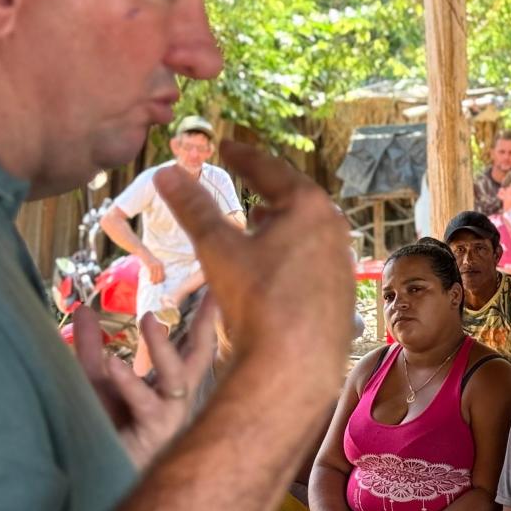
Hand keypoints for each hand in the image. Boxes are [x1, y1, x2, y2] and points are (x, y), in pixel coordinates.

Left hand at [73, 296, 218, 469]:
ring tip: (148, 319)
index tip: (217, 291)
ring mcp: (169, 418)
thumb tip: (85, 308)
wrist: (92, 477)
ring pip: (177, 377)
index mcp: (167, 388)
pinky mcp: (153, 434)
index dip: (203, 321)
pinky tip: (114, 363)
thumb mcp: (94, 381)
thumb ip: (91, 346)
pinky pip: (146, 403)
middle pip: (199, 359)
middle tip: (212, 296)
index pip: (190, 349)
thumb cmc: (102, 432)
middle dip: (208, 327)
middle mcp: (176, 401)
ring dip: (163, 347)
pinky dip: (129, 382)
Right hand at [139, 252, 166, 283]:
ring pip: (156, 276)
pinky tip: (150, 280)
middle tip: (155, 284)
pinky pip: (151, 274)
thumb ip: (158, 269)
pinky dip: (151, 278)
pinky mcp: (150, 266)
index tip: (159, 283)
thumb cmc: (149, 260)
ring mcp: (155, 265)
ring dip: (154, 281)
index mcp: (162, 265)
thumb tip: (159, 277)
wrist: (144, 253)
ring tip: (153, 283)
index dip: (162, 280)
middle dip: (158, 281)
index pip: (164, 275)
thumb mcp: (155, 264)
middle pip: (161, 276)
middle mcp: (160, 265)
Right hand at [157, 142, 353, 404]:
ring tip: (261, 217)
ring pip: (310, 228)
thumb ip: (193, 208)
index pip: (271, 170)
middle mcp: (335, 228)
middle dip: (269, 185)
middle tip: (251, 175)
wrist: (296, 363)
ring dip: (283, 219)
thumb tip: (166, 173)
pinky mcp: (343, 290)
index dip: (244, 157)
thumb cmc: (257, 301)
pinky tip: (277, 264)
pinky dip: (294, 249)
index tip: (228, 147)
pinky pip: (316, 257)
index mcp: (309, 207)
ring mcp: (343, 260)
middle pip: (297, 197)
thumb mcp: (217, 248)